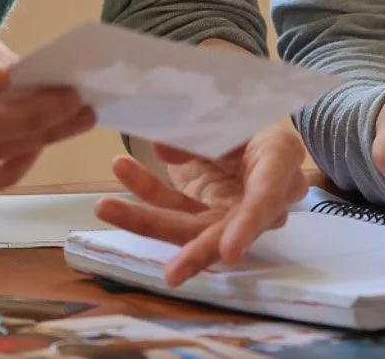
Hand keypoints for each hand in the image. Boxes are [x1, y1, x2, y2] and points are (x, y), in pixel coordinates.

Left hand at [95, 121, 309, 285]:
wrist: (251, 122)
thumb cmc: (254, 112)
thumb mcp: (239, 111)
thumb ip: (209, 131)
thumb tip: (164, 148)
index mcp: (279, 163)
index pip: (265, 198)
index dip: (247, 226)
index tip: (229, 251)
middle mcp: (257, 198)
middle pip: (225, 229)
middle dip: (196, 252)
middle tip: (172, 274)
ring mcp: (227, 208)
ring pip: (188, 225)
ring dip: (144, 219)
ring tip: (105, 207)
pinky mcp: (200, 207)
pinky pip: (169, 205)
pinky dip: (143, 189)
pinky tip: (122, 170)